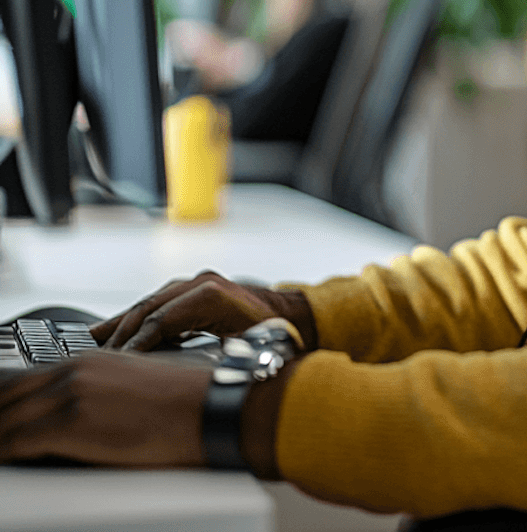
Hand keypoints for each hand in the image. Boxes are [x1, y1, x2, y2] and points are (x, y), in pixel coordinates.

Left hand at [0, 351, 207, 465]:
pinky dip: (2, 451)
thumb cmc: (181, 403)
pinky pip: (15, 441)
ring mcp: (72, 393)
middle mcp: (76, 369)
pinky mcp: (72, 422)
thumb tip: (74, 410)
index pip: (23, 377)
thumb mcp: (133, 382)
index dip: (2, 399)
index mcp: (89, 359)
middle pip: (8, 392)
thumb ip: (97, 389)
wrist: (209, 407)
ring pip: (4, 416)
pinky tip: (1, 458)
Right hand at [92, 270, 316, 351]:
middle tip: (98, 358)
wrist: (294, 317)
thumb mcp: (241, 351)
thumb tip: (173, 379)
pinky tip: (121, 330)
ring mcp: (198, 283)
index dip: (136, 344)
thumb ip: (209, 360)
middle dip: (121, 333)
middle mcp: (202, 283)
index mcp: (211, 295)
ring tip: (97, 342)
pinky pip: (160, 302)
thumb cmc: (273, 336)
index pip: (160, 321)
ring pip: (151, 303)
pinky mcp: (196, 289)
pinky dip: (139, 317)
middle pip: (149, 308)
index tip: (117, 364)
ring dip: (124, 323)